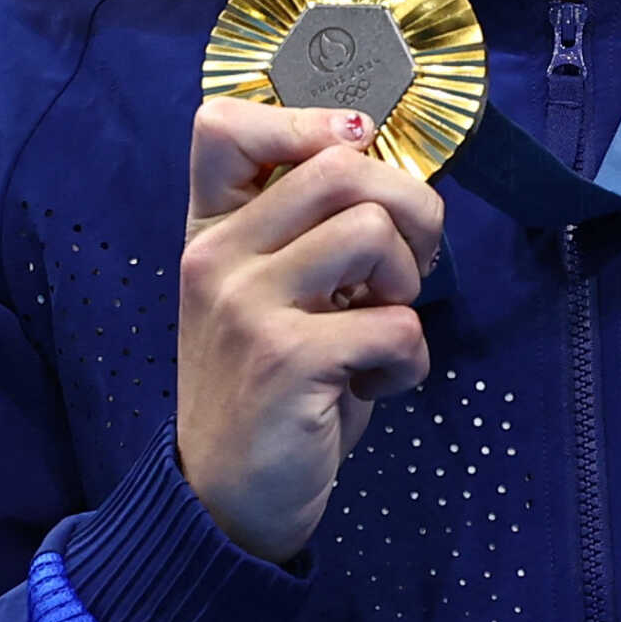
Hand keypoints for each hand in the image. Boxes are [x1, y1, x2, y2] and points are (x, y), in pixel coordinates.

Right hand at [177, 100, 443, 564]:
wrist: (226, 500)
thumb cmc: (269, 385)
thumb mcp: (269, 293)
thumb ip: (307, 230)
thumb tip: (392, 173)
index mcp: (211, 229)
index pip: (223, 124)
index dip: (309, 121)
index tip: (355, 160)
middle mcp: (217, 256)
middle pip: (341, 165)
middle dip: (410, 209)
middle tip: (406, 267)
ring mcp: (246, 305)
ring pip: (373, 230)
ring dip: (408, 284)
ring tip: (382, 326)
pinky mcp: (286, 359)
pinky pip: (395, 322)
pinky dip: (409, 359)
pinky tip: (374, 385)